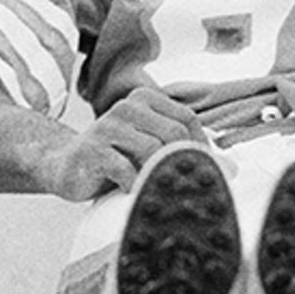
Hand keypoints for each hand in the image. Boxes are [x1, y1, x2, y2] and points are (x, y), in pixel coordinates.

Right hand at [42, 87, 207, 201]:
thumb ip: (180, 149)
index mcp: (144, 100)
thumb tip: (232, 168)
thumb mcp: (147, 147)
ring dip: (161, 175)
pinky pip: (126, 170)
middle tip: (192, 188)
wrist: (62, 165)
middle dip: (187, 162)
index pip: (187, 119)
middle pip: (173, 134)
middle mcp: (127, 107)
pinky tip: (135, 194)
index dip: (203, 147)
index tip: (209, 172)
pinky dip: (136, 185)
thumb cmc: (114, 159)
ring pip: (152, 151)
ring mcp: (107, 126)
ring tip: (163, 192)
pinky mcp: (92, 150)